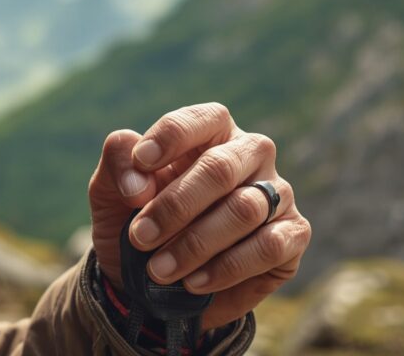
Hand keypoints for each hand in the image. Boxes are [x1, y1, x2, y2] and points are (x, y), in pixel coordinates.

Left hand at [88, 103, 310, 330]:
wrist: (150, 284)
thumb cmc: (135, 223)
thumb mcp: (111, 193)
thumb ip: (117, 165)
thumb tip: (139, 176)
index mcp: (210, 132)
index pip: (202, 119)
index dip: (171, 136)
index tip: (141, 163)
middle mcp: (250, 155)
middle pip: (221, 167)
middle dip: (175, 205)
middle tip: (140, 237)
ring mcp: (277, 193)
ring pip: (244, 209)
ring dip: (195, 243)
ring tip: (159, 269)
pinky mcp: (292, 235)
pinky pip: (268, 246)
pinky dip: (226, 268)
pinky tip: (193, 282)